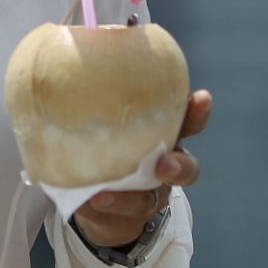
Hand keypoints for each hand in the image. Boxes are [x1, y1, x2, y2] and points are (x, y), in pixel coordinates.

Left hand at [72, 90, 210, 250]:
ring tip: (102, 196)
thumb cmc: (107, 147)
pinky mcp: (125, 218)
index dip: (196, 112)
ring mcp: (148, 196)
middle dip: (179, 166)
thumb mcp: (106, 122)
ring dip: (128, 198)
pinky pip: (115, 216)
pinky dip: (99, 210)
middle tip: (165, 165)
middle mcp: (162, 167)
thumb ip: (97, 102)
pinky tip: (83, 203)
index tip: (201, 99)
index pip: (186, 123)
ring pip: (148, 199)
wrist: (98, 200)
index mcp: (161, 137)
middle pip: (185, 168)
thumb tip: (65, 50)